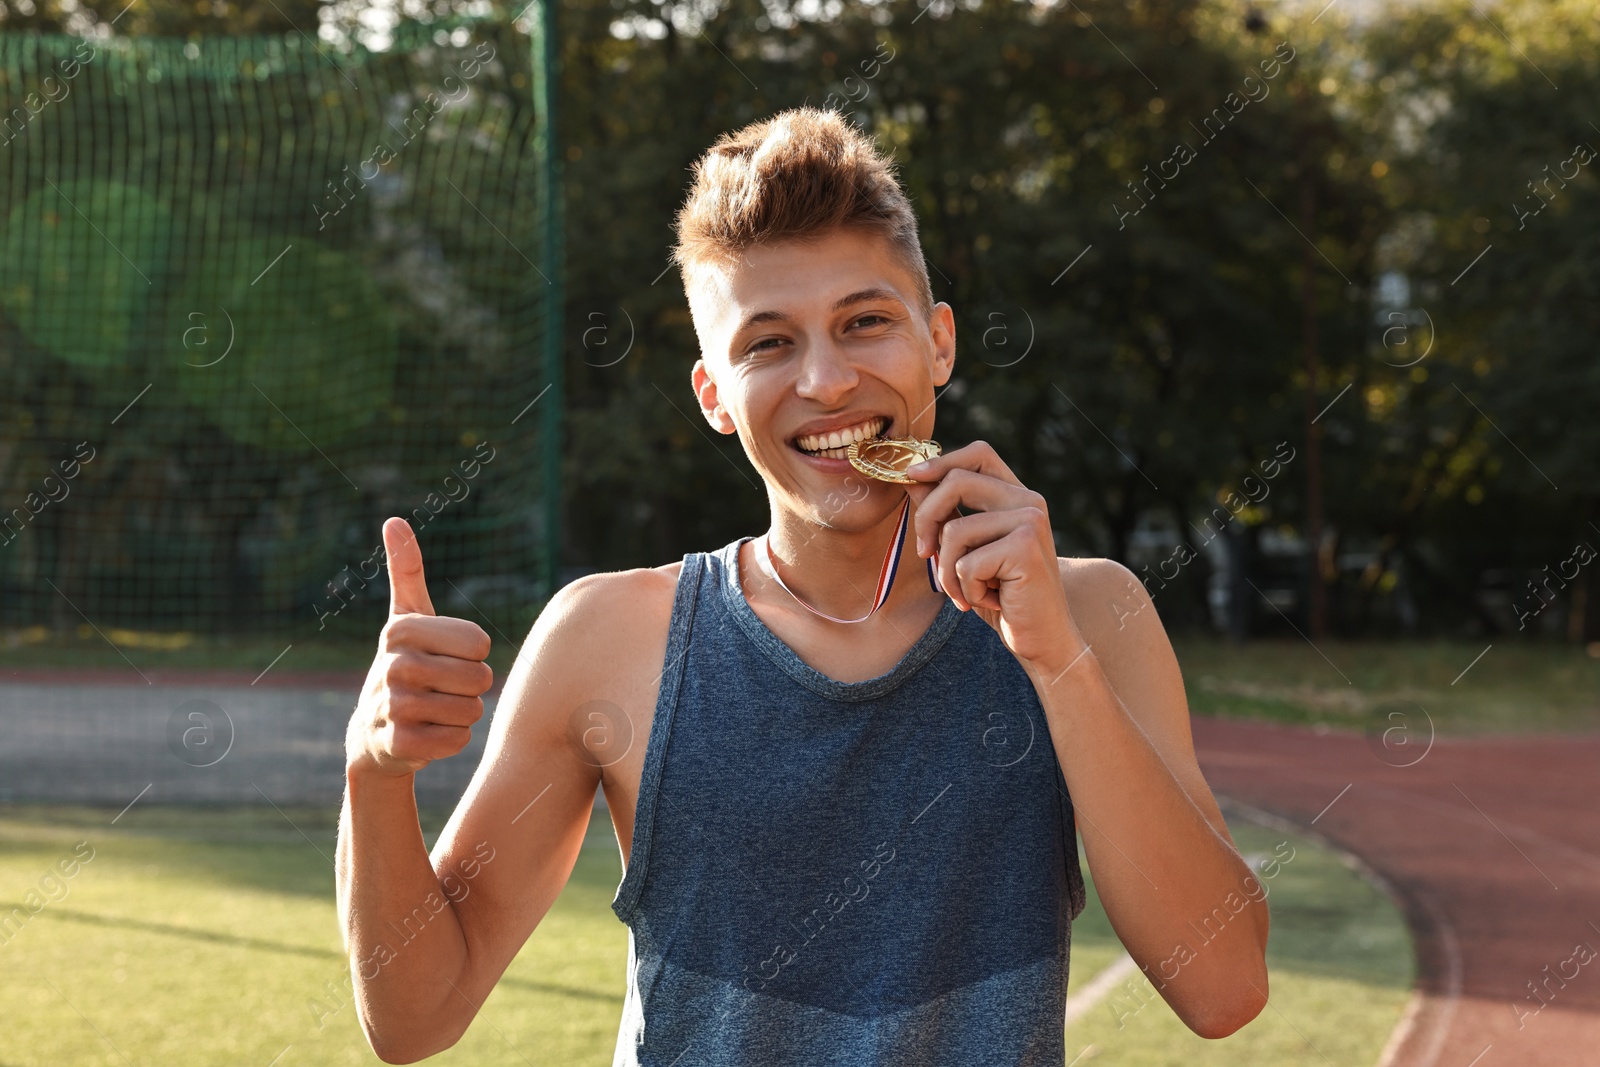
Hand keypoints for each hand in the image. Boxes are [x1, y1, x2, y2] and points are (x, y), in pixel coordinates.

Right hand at [346, 517, 493, 776]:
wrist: (374, 733)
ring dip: (465, 715)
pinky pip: (457, 741)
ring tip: (437, 710)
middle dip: (473, 688)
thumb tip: (394, 520)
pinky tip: (430, 734)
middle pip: (480, 678)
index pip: (479, 644)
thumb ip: (406, 570)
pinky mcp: (398, 744)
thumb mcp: (407, 617)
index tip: (447, 657)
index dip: (474, 655)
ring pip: (471, 711)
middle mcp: (393, 665)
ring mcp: (392, 706)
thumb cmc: (405, 665)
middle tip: (444, 688)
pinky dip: (453, 741)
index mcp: (401, 630)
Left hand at [903, 441, 1085, 677]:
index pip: (979, 454)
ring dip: (947, 571)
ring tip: (967, 592)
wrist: (1042, 639)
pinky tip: (989, 601)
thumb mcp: (967, 551)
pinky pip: (966, 563)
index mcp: (1017, 496)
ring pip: (954, 530)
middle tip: (924, 554)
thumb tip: (912, 479)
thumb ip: (946, 513)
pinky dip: (966, 589)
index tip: (912, 477)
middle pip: (957, 482)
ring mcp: (1030, 522)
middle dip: (927, 519)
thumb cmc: (1002, 596)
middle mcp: (1029, 502)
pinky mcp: (1025, 549)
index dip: (941, 461)